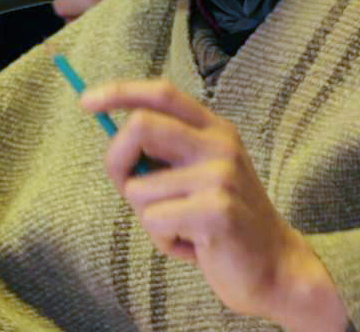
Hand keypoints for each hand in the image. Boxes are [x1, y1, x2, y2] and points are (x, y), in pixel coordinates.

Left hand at [81, 79, 347, 331]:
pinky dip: (162, 239)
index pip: (161, 93)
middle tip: (128, 190)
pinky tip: (193, 244)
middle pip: (140, 126)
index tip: (85, 103)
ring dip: (147, 217)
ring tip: (181, 227)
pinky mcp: (217, 210)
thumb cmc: (217, 222)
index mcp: (213, 129)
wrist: (274, 267)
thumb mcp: (191, 176)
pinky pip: (154, 220)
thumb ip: (159, 154)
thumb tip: (110, 135)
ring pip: (138, 187)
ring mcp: (221, 175)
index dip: (119, 92)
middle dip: (116, 161)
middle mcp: (219, 144)